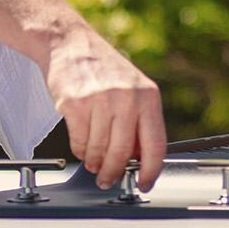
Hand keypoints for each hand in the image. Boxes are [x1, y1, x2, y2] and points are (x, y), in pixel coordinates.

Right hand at [44, 22, 167, 190]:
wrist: (72, 44)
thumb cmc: (104, 70)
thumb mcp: (134, 90)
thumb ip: (139, 122)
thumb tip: (141, 159)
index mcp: (148, 96)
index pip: (156, 144)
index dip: (152, 170)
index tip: (145, 183)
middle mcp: (127, 97)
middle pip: (124, 152)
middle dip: (115, 173)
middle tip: (109, 180)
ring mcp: (101, 100)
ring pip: (100, 151)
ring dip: (95, 163)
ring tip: (93, 163)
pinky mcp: (75, 104)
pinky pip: (80, 142)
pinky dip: (80, 151)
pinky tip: (82, 147)